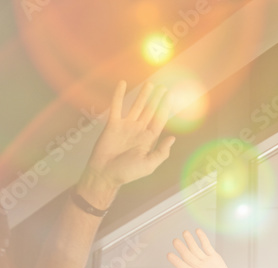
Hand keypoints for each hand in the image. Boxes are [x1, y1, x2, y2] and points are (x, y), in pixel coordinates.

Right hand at [80, 81, 175, 200]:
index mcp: (149, 140)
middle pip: (150, 111)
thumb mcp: (149, 165)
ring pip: (136, 106)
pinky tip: (122, 84)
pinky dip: (119, 94)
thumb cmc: (127, 173)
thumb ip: (161, 152)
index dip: (165, 108)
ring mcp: (126, 126)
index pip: (159, 120)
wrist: (105, 174)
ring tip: (150, 84)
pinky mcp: (113, 124)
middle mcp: (139, 130)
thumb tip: (173, 138)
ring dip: (143, 95)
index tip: (170, 96)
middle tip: (163, 87)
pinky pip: (116, 106)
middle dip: (157, 99)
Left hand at [168, 229, 233, 267]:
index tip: (169, 255)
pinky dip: (203, 238)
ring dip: (190, 241)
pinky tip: (198, 231)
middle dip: (182, 248)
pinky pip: (207, 246)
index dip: (177, 262)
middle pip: (189, 256)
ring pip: (196, 249)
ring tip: (185, 232)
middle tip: (175, 241)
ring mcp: (206, 262)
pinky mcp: (214, 258)